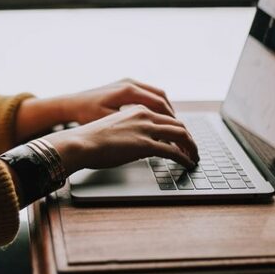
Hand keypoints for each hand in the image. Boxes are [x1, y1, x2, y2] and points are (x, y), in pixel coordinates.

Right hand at [43, 104, 198, 175]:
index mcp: (137, 109)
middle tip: (193, 149)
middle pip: (178, 124)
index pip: (166, 117)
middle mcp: (145, 115)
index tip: (182, 139)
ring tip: (194, 157)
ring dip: (191, 147)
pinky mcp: (145, 145)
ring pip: (180, 135)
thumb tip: (140, 146)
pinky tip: (187, 164)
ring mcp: (145, 129)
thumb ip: (131, 132)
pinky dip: (184, 158)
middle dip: (189, 138)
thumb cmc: (91, 139)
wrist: (80, 143)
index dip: (178, 129)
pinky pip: (173, 151)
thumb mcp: (115, 128)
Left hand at [63, 78, 174, 124]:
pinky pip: (147, 94)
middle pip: (161, 98)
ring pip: (156, 94)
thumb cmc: (85, 115)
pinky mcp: (124, 85)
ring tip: (171, 126)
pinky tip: (156, 118)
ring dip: (165, 110)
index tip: (177, 133)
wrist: (70, 104)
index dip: (171, 120)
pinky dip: (156, 106)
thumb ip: (132, 128)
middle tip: (179, 131)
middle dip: (172, 116)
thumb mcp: (109, 123)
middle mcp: (130, 83)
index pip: (159, 104)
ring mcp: (127, 82)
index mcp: (128, 91)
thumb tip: (153, 138)